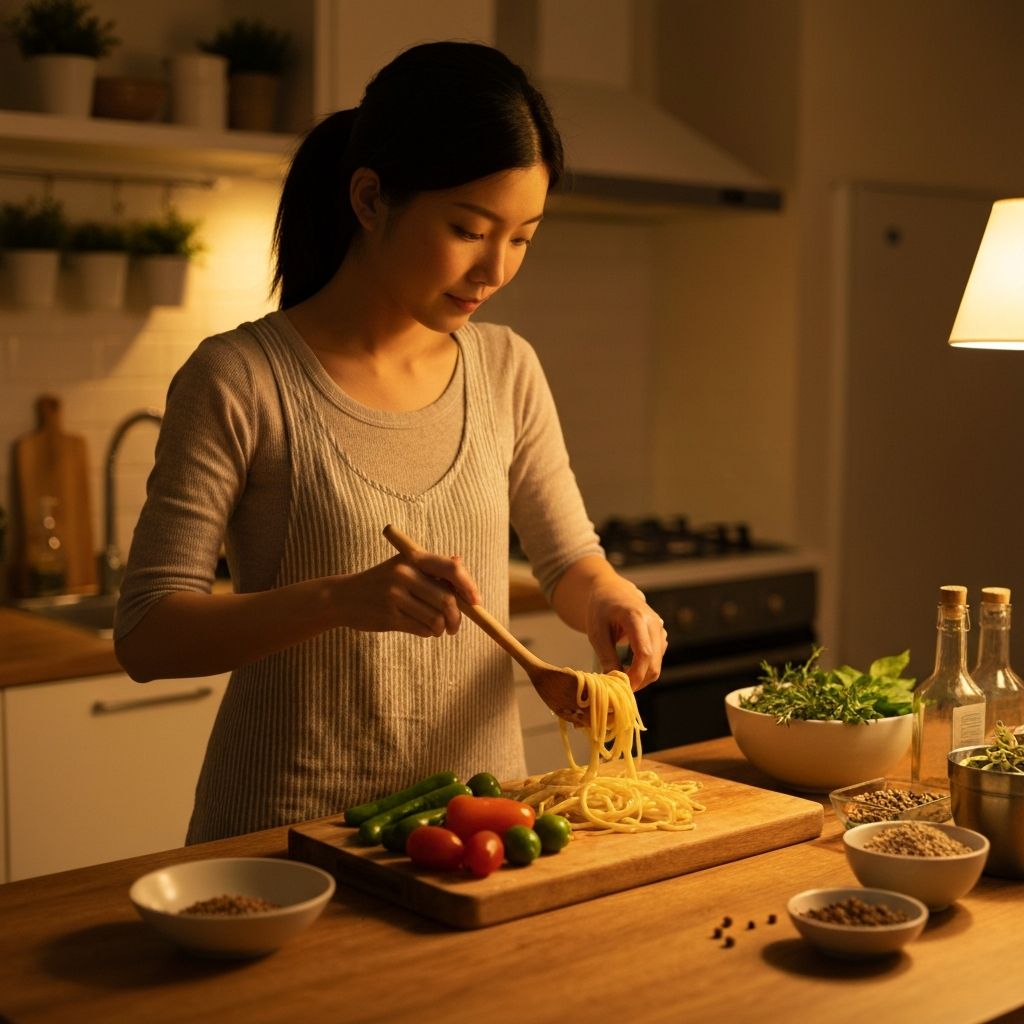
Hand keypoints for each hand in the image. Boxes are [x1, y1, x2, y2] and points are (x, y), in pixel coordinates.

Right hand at [338, 549, 481, 637]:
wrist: (343, 597)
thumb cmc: (381, 581)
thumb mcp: (403, 565)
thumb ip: (431, 566)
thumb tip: (460, 562)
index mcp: (412, 558)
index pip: (450, 569)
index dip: (468, 586)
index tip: (476, 602)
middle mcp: (404, 574)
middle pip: (447, 600)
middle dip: (457, 618)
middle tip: (455, 627)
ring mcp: (395, 596)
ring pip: (436, 619)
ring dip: (441, 629)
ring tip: (437, 629)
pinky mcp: (389, 617)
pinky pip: (422, 629)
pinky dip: (428, 633)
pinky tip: (422, 629)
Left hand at [585, 576, 666, 690]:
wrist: (612, 592)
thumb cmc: (601, 610)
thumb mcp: (596, 632)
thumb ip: (606, 656)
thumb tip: (614, 681)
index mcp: (636, 617)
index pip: (644, 653)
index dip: (635, 675)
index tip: (622, 687)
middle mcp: (653, 623)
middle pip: (654, 663)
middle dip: (638, 681)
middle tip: (618, 688)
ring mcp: (660, 629)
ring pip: (657, 664)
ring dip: (640, 676)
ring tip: (619, 676)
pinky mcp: (661, 636)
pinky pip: (656, 659)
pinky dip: (644, 669)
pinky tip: (627, 667)